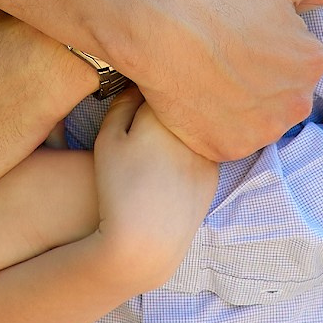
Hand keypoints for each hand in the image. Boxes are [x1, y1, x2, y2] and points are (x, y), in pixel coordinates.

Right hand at [92, 90, 222, 289]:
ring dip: (185, 125)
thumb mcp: (108, 140)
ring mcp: (209, 152)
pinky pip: (205, 149)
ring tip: (158, 143)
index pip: (161, 82)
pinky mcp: (214, 175)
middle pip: (185, 102)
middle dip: (170, 103)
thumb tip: (138, 85)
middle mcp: (194, 129)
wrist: (146, 240)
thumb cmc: (118, 188)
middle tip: (148, 112)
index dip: (148, 83)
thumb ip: (123, 104)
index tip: (138, 87)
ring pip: (198, 126)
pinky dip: (193, 149)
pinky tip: (173, 163)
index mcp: (166, 114)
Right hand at [132, 0, 322, 163]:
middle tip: (228, 56)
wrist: (164, 26)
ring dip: (244, 105)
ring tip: (212, 75)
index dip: (270, 48)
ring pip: (260, 120)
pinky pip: (231, 140)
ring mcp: (262, 131)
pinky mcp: (229, 149)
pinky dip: (219, 125)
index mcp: (313, 64)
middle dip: (263, 80)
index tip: (245, 34)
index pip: (300, 63)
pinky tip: (202, 98)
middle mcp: (296, 104)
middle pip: (284, 95)